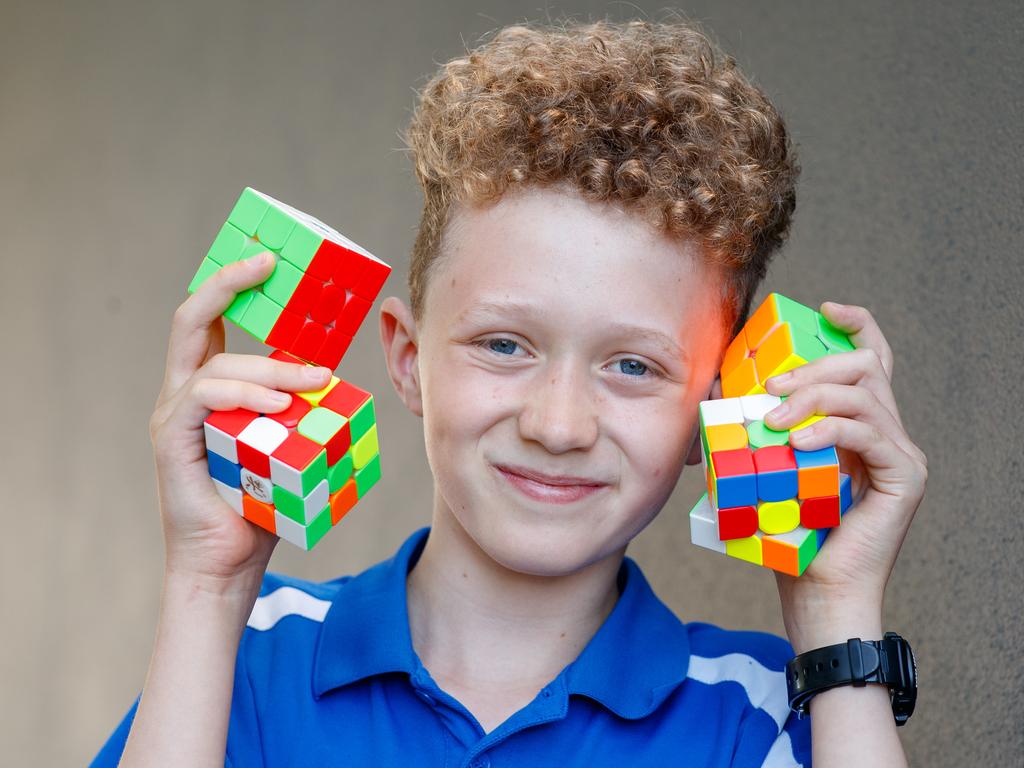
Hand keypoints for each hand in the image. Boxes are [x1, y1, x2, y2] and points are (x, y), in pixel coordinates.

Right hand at [148, 252, 332, 590]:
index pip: (210, 322)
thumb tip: (331, 380)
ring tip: (314, 380)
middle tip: (269, 264)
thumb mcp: (286, 444)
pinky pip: (204, 399)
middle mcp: (184, 394)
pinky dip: (245, 394)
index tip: (266, 260)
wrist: (227, 565)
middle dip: (228, 284)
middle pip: (192, 319)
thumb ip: (296, 410)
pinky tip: (280, 405)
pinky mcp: (174, 441)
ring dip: (270, 367)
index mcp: (208, 389)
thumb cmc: (260, 505)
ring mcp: (175, 416)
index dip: (231, 285)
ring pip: (215, 364)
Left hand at [761, 302, 927, 650]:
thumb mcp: (768, 466)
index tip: (825, 309)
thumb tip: (722, 388)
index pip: (870, 358)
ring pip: (864, 393)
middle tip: (768, 392)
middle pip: (865, 366)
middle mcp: (885, 432)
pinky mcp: (904, 476)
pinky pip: (869, 432)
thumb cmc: (789, 533)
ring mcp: (899, 453)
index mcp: (859, 424)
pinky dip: (829, 429)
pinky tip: (797, 442)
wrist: (816, 592)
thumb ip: (760, 427)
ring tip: (772, 422)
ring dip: (812, 397)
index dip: (856, 325)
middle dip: (812, 368)